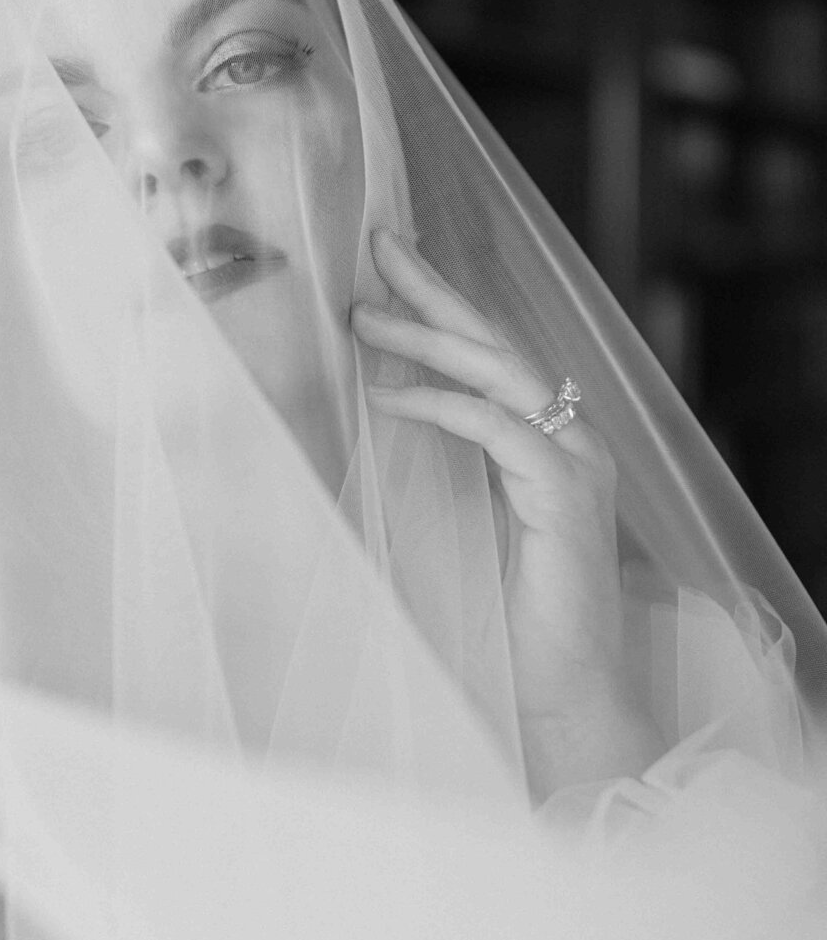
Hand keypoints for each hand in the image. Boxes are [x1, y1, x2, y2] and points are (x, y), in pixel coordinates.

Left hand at [352, 227, 660, 797]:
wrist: (562, 696)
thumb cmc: (507, 626)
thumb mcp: (457, 532)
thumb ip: (433, 475)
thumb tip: (366, 422)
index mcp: (544, 446)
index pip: (490, 358)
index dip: (444, 306)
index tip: (391, 264)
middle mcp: (567, 443)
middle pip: (496, 345)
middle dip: (437, 290)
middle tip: (382, 242)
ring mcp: (574, 465)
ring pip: (500, 374)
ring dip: (429, 338)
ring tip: (367, 313)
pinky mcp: (565, 497)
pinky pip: (496, 430)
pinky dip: (441, 406)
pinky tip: (388, 395)